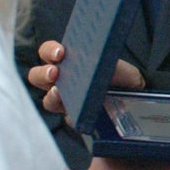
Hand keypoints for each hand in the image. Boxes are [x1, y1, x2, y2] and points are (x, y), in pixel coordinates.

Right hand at [29, 40, 143, 114]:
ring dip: (51, 96)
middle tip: (55, 73)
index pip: (49, 52)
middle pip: (37, 75)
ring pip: (47, 100)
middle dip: (43, 73)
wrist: (132, 101)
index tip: (60, 52)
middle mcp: (61, 80)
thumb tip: (110, 68)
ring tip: (60, 93)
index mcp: (68, 61)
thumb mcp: (125, 70)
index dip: (50, 50)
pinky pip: (66, 118)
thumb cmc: (123, 79)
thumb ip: (118, 68)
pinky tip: (75, 112)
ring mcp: (65, 101)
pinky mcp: (74, 118)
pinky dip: (70, 115)